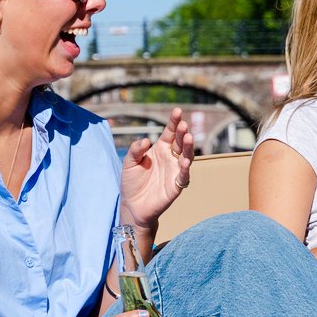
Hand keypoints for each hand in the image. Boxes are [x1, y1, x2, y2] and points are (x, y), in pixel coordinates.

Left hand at [121, 108, 195, 228]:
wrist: (133, 205)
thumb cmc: (131, 182)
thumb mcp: (129, 163)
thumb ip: (135, 150)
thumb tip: (146, 140)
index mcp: (160, 150)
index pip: (170, 133)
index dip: (174, 122)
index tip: (177, 111)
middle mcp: (170, 158)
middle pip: (180, 142)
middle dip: (182, 132)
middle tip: (183, 124)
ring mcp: (175, 171)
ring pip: (186, 156)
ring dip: (188, 147)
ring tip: (188, 137)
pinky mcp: (176, 185)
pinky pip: (183, 176)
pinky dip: (184, 169)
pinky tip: (183, 161)